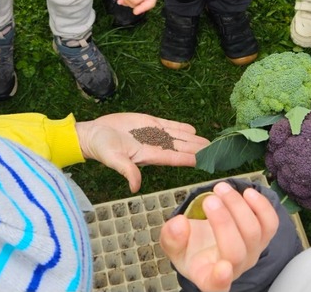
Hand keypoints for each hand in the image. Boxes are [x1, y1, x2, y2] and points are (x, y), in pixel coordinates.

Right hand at [75, 113, 209, 191]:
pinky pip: (169, 126)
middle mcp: (155, 146)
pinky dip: (181, 127)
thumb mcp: (113, 160)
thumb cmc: (102, 148)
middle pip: (181, 148)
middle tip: (216, 151)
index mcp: (149, 156)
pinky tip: (192, 129)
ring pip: (178, 137)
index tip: (205, 160)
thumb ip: (126, 171)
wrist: (94, 134)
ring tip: (209, 142)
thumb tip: (135, 187)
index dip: (190, 158)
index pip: (175, 158)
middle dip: (198, 150)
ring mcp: (153, 135)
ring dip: (193, 139)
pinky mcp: (149, 123)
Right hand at [160, 182, 278, 291]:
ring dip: (238, 206)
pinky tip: (246, 192)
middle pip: (236, 250)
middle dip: (223, 222)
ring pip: (254, 233)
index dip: (221, 280)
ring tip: (221, 188)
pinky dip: (261, 205)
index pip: (217, 286)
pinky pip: (270, 223)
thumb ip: (171, 237)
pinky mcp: (263, 237)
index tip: (222, 268)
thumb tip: (179, 224)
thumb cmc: (190, 246)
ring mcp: (252, 253)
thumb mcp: (172, 243)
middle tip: (208, 200)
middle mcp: (234, 269)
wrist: (206, 241)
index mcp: (208, 277)